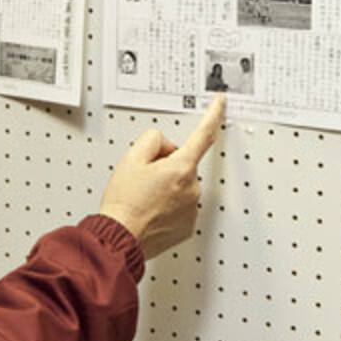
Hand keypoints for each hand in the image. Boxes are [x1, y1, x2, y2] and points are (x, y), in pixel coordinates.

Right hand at [99, 95, 224, 259]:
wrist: (120, 237)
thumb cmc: (123, 204)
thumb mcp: (131, 159)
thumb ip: (153, 140)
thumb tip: (165, 146)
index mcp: (181, 168)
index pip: (203, 134)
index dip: (214, 115)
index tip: (220, 103)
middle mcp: (192, 188)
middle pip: (184, 164)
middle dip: (168, 166)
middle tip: (144, 180)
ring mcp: (192, 208)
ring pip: (182, 186)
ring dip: (168, 188)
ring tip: (144, 199)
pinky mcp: (188, 225)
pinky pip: (181, 206)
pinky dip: (169, 206)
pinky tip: (152, 211)